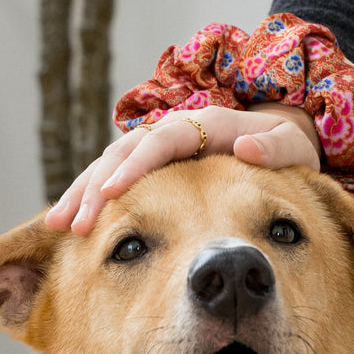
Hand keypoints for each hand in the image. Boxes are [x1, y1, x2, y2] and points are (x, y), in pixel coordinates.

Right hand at [45, 102, 322, 234]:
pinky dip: (95, 202)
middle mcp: (176, 133)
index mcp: (206, 125)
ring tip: (59, 226)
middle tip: (74, 222)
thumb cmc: (290, 148)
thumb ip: (276, 149)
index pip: (161, 142)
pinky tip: (75, 229)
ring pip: (111, 168)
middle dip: (94, 187)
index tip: (112, 191)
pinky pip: (118, 184)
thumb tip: (248, 145)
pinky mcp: (154, 171)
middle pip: (123, 154)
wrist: (285, 142)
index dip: (135, 166)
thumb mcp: (293, 147)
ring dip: (83, 195)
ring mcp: (161, 153)